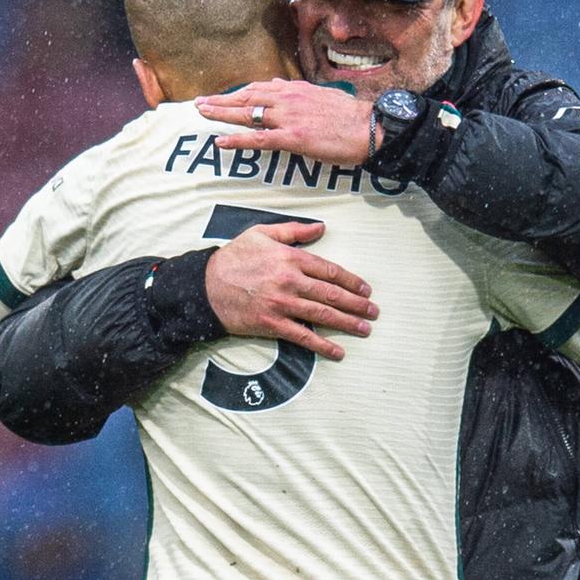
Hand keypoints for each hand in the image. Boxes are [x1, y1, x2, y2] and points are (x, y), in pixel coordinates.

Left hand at [195, 79, 379, 165]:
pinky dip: (237, 139)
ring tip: (202, 114)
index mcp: (295, 90)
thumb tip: (278, 82)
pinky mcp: (293, 138)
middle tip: (199, 103)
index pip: (258, 88)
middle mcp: (287, 99)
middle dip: (221, 100)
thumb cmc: (349, 116)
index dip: (237, 93)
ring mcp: (288, 118)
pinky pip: (259, 139)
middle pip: (246, 98)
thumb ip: (296, 90)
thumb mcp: (321, 94)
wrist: (369, 128)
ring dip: (221, 114)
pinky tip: (221, 141)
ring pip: (247, 114)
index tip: (222, 95)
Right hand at [205, 221, 377, 360]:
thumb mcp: (262, 233)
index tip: (366, 289)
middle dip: (356, 304)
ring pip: (322, 315)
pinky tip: (338, 352)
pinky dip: (322, 345)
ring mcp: (281, 304)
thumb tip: (322, 227)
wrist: (205, 285)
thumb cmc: (234, 257)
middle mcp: (290, 281)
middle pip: (331, 294)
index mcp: (290, 258)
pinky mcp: (271, 324)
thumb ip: (294, 230)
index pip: (329, 270)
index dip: (351, 280)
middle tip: (373, 311)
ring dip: (347, 323)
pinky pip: (302, 337)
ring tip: (365, 329)